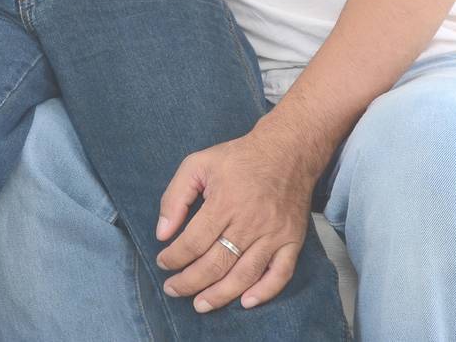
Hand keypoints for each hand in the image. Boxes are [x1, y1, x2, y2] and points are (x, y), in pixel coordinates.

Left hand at [155, 128, 317, 312]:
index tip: (163, 263)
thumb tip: (162, 233)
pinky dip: (264, 292)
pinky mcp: (293, 240)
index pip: (194, 241)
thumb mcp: (197, 164)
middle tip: (173, 289)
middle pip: (217, 263)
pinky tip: (245, 302)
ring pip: (245, 274)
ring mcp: (274, 234)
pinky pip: (281, 274)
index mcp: (225, 202)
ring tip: (200, 305)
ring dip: (220, 294)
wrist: (287, 151)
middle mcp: (250, 222)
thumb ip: (175, 196)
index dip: (175, 257)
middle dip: (190, 282)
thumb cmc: (237, 158)